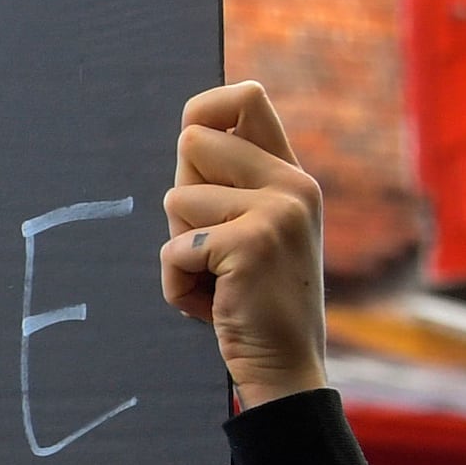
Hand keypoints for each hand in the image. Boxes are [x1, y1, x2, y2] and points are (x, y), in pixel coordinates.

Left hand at [160, 82, 328, 411]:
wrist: (284, 366)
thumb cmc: (250, 302)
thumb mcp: (246, 234)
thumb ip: (225, 187)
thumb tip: (187, 134)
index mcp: (290, 175)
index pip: (246, 98)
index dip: (201, 109)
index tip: (187, 145)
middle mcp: (292, 183)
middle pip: (191, 142)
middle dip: (180, 200)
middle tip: (210, 247)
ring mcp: (277, 210)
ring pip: (174, 201)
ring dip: (179, 251)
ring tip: (217, 281)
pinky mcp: (252, 243)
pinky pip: (173, 251)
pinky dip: (177, 286)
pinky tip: (214, 305)